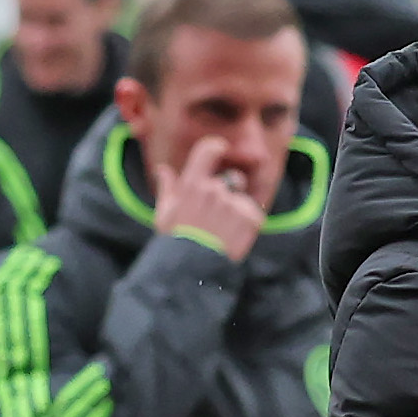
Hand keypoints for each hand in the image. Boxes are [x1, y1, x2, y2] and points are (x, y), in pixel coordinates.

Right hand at [154, 137, 267, 259]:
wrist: (192, 269)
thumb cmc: (175, 241)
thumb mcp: (164, 214)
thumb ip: (167, 189)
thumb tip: (162, 169)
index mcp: (192, 185)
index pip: (208, 151)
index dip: (216, 147)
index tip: (221, 148)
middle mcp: (214, 190)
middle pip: (230, 181)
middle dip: (227, 195)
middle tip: (215, 219)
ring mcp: (232, 204)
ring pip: (241, 201)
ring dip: (237, 213)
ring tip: (223, 233)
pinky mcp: (250, 219)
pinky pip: (254, 216)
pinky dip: (249, 226)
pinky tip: (234, 238)